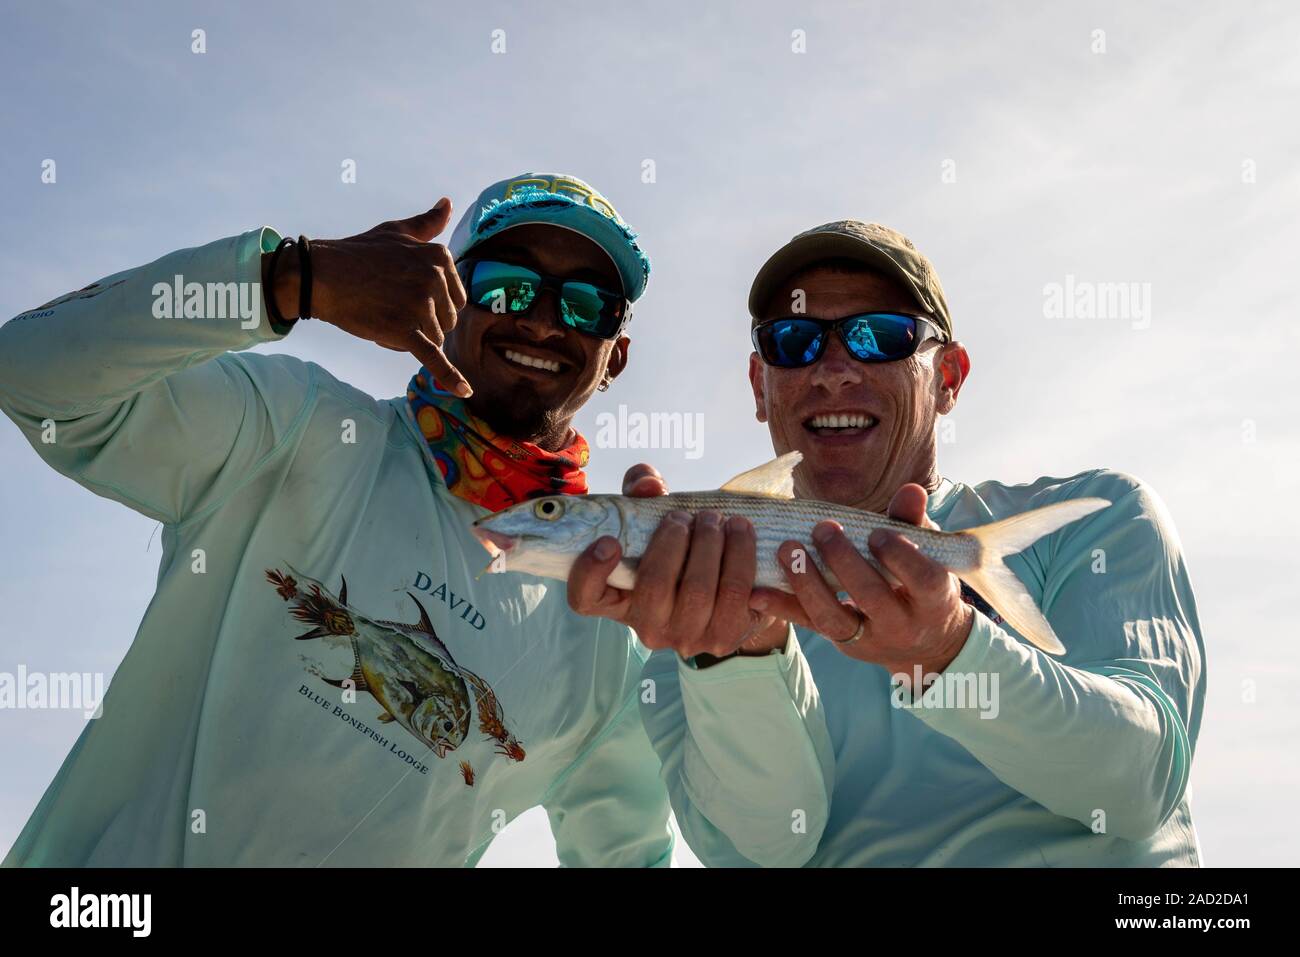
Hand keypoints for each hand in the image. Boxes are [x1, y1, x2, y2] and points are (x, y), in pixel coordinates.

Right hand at [266, 198, 470, 395]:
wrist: (320, 275)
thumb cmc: (359, 253)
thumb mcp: (396, 232)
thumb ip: (426, 224)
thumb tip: (448, 204)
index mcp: (440, 257)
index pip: (454, 297)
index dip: (430, 303)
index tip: (402, 293)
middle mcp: (436, 278)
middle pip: (447, 320)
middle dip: (423, 322)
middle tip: (389, 304)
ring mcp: (422, 305)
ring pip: (434, 339)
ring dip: (412, 337)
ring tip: (383, 316)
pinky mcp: (406, 330)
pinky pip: (433, 358)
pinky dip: (449, 377)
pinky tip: (464, 391)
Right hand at [566, 464, 788, 659]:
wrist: (731, 590)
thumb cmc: (679, 550)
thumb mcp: (653, 519)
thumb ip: (642, 492)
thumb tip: (648, 484)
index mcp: (618, 601)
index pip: (585, 600)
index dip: (591, 573)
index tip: (609, 540)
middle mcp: (648, 628)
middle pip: (654, 587)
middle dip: (674, 541)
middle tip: (687, 516)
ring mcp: (686, 637)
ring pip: (698, 590)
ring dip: (710, 544)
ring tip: (716, 519)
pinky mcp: (726, 636)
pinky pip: (735, 593)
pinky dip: (740, 555)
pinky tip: (741, 532)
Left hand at [750, 483, 972, 682]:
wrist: (926, 644)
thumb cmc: (924, 583)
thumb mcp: (929, 555)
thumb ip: (914, 524)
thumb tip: (912, 489)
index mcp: (934, 600)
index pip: (922, 580)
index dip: (900, 556)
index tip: (877, 533)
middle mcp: (902, 625)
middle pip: (872, 597)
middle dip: (845, 563)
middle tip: (824, 530)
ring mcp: (868, 638)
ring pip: (834, 618)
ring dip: (807, 584)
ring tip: (787, 550)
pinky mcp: (839, 642)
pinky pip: (807, 625)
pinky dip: (781, 609)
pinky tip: (757, 591)